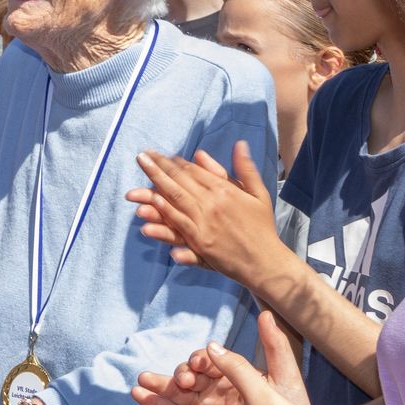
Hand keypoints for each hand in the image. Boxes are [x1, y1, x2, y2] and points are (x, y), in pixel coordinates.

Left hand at [126, 141, 282, 281]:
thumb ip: (245, 169)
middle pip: (181, 181)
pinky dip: (164, 217)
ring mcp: (205, 223)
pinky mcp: (200, 243)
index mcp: (225, 190)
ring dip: (154, 187)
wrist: (265, 260)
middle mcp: (213, 204)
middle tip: (142, 156)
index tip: (162, 155)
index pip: (195, 171)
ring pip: (175, 200)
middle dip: (159, 167)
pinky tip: (149, 209)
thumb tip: (240, 144)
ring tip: (139, 178)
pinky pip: (179, 226)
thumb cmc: (262, 227)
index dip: (177, 162)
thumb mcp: (258, 193)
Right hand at [132, 309, 309, 404]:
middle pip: (188, 375)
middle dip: (179, 374)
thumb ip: (275, 347)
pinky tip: (140, 396)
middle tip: (183, 380)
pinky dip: (155, 404)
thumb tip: (266, 313)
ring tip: (141, 384)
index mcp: (232, 374)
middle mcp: (214, 388)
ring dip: (158, 385)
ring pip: (176, 393)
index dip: (201, 359)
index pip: (210, 361)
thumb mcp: (285, 378)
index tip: (200, 363)